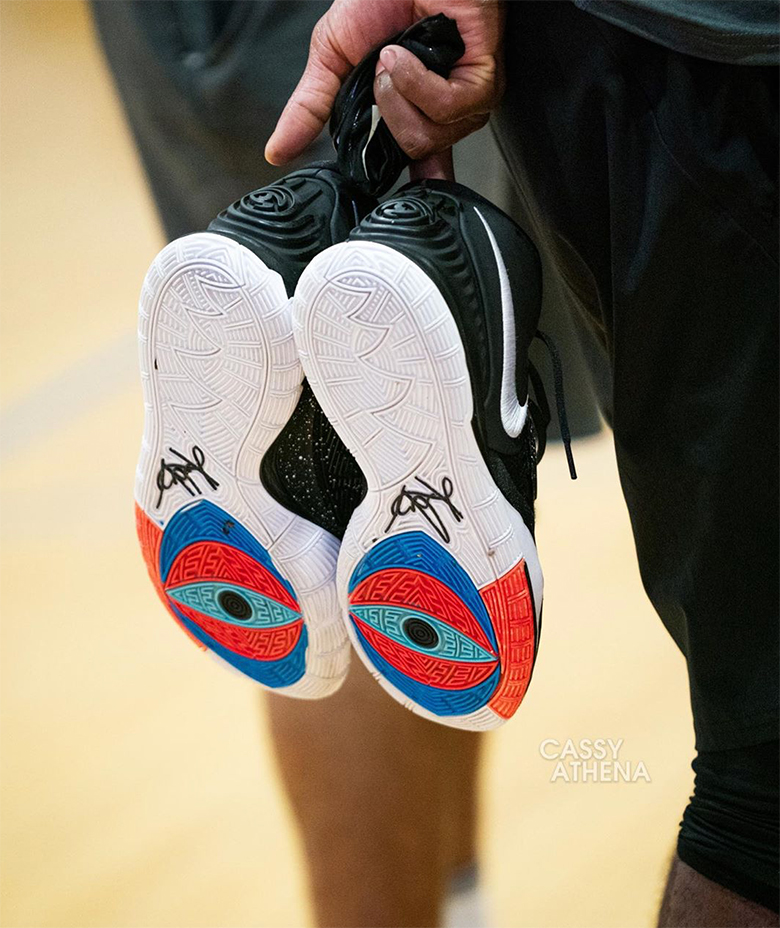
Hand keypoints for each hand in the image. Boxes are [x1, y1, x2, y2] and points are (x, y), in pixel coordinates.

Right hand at [265, 0, 504, 171]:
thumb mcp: (330, 58)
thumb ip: (309, 108)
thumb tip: (276, 150)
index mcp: (412, 115)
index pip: (419, 169)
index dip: (411, 190)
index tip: (395, 205)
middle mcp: (443, 115)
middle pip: (413, 152)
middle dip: (386, 114)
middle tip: (378, 73)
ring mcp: (467, 103)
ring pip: (429, 136)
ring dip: (400, 94)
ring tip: (394, 56)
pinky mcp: (483, 82)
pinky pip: (447, 108)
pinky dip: (418, 81)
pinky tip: (407, 54)